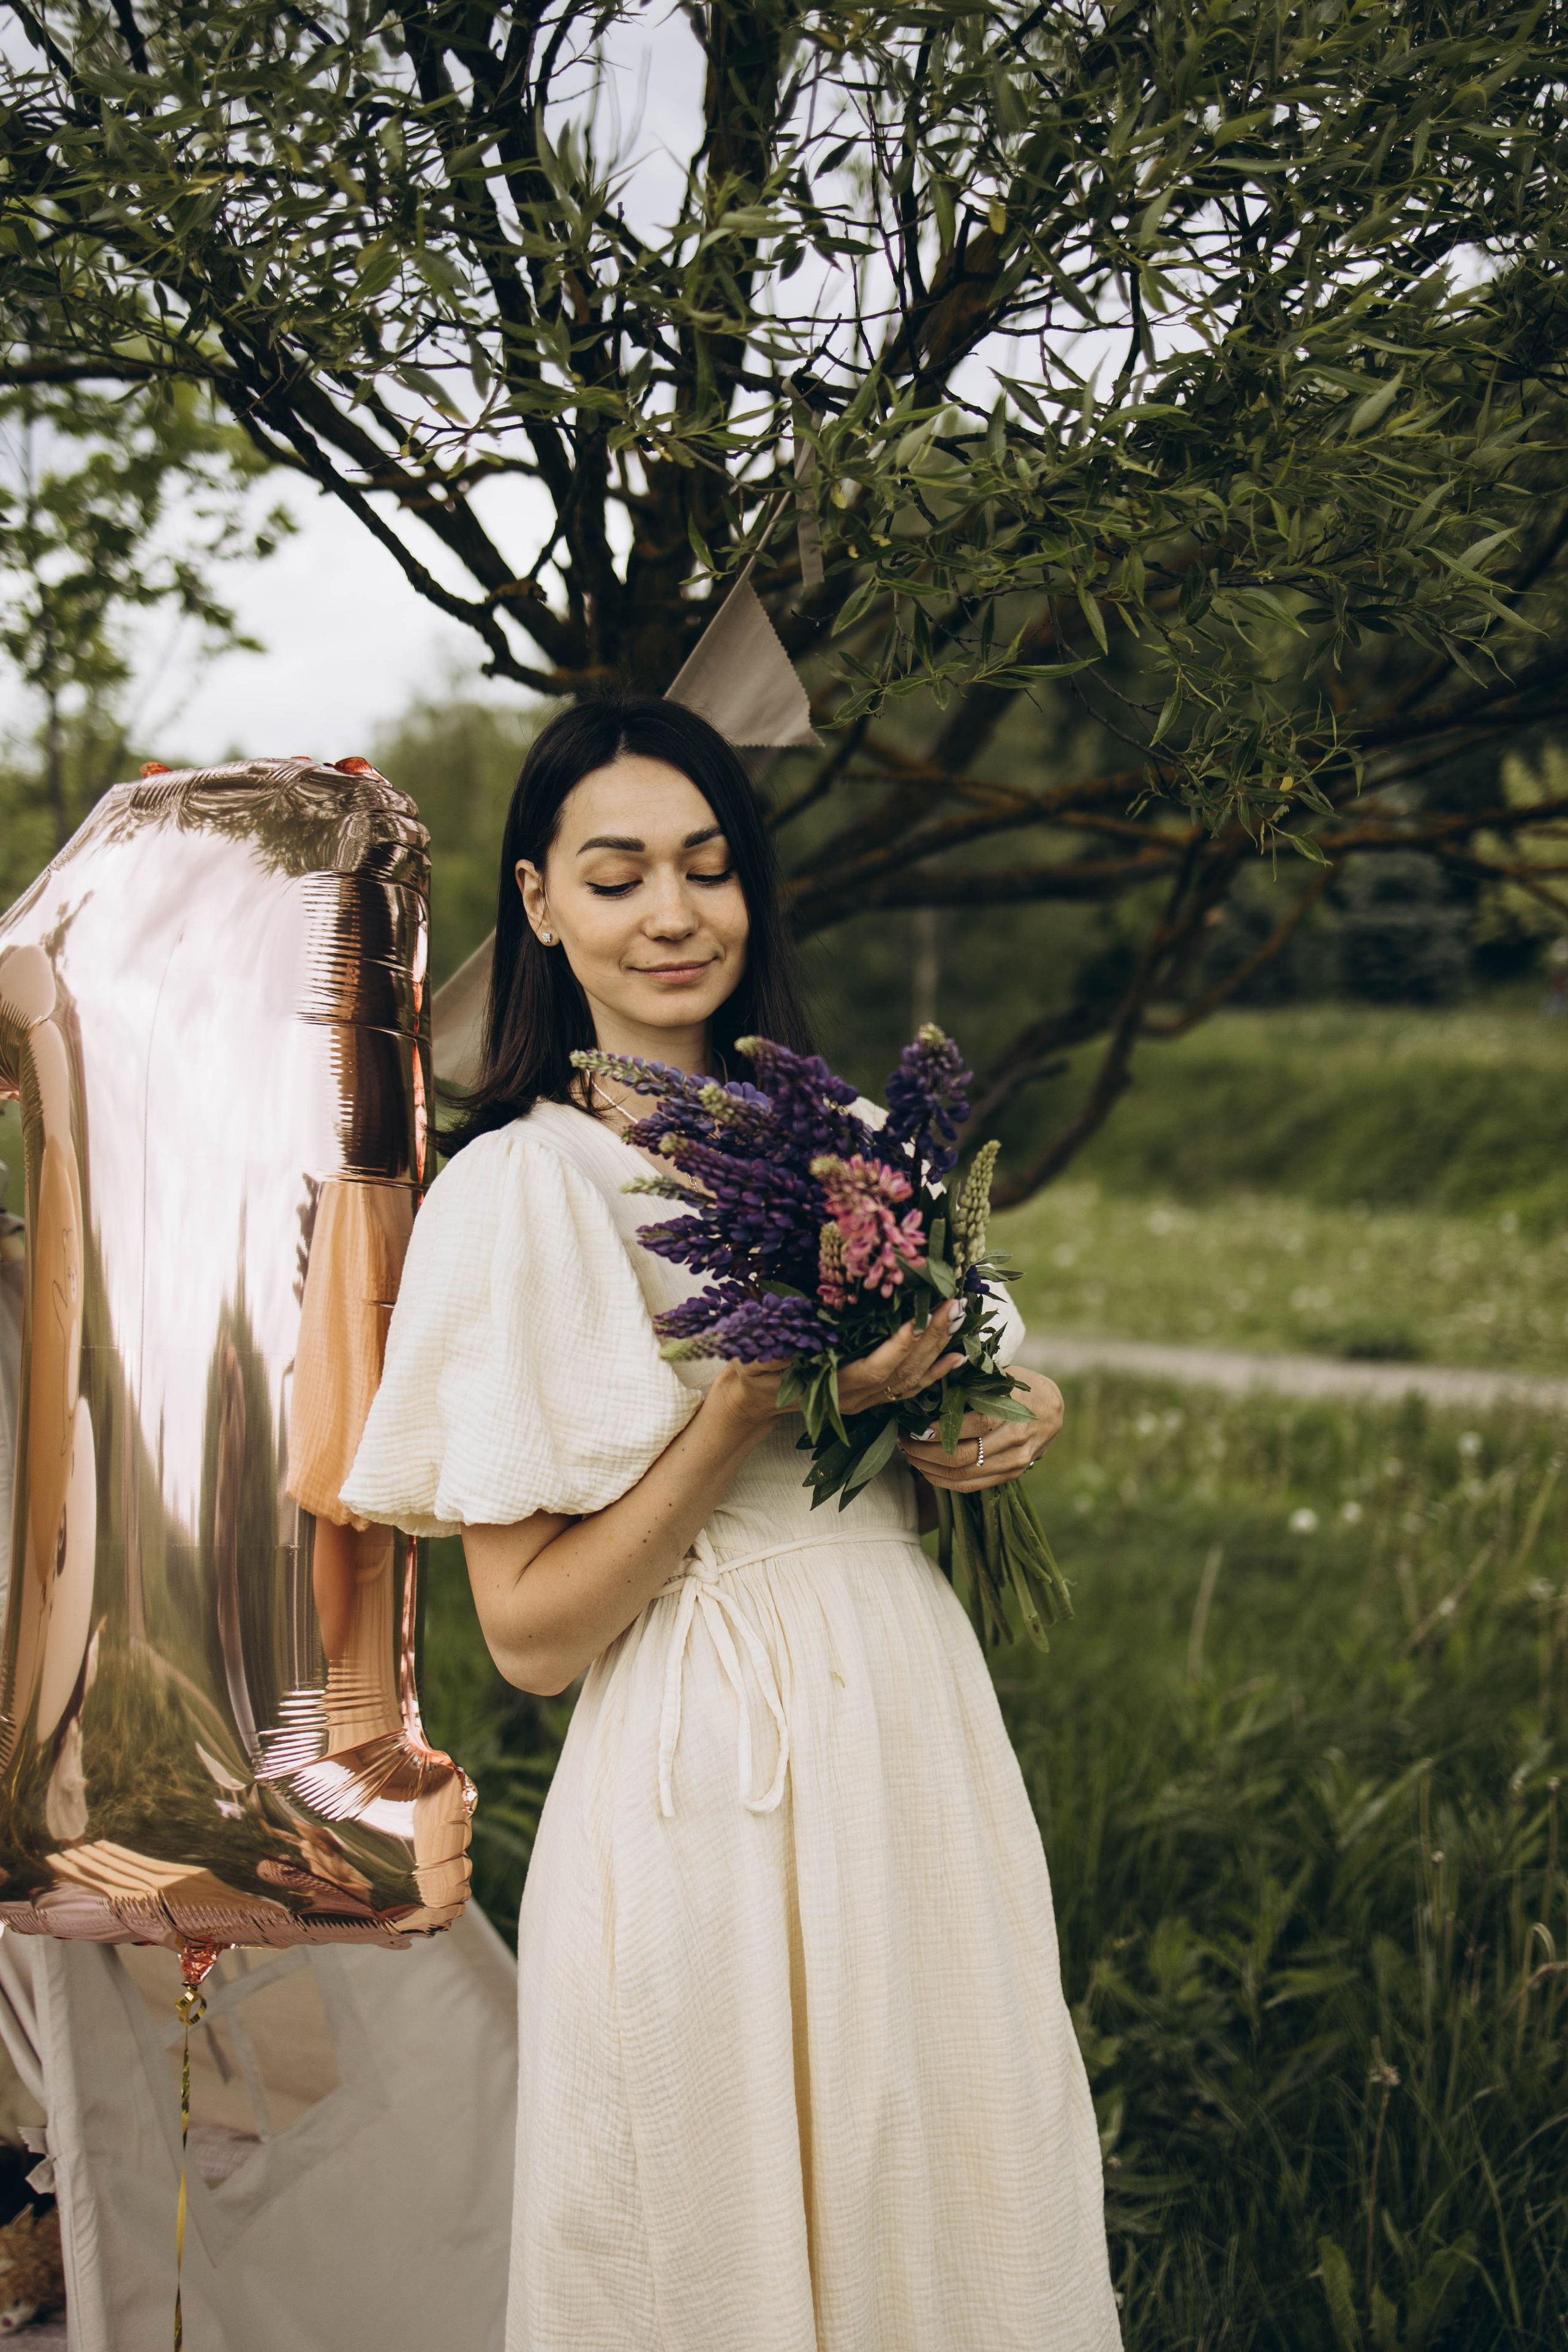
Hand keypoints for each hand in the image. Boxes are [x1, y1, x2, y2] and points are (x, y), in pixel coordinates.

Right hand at [713, 1303, 967, 1431]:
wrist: (755, 1398)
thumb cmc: (753, 1373)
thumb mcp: (754, 1360)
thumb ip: (775, 1351)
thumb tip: (792, 1328)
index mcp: (830, 1390)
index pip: (873, 1369)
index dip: (897, 1348)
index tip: (917, 1319)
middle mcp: (856, 1399)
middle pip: (903, 1372)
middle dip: (930, 1338)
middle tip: (952, 1304)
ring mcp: (867, 1400)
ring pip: (912, 1379)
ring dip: (939, 1349)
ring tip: (960, 1318)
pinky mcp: (872, 1394)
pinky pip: (911, 1387)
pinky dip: (936, 1371)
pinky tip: (958, 1354)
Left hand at [898, 1365, 1063, 1493]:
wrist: (1053, 1408)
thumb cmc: (1018, 1386)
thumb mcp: (999, 1376)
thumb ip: (970, 1382)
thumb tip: (928, 1386)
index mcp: (1015, 1411)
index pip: (973, 1426)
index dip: (939, 1430)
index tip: (914, 1426)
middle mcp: (1017, 1441)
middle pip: (963, 1457)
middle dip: (925, 1452)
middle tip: (904, 1441)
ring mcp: (1016, 1463)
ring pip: (964, 1476)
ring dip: (929, 1469)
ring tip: (909, 1455)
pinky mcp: (1011, 1476)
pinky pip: (971, 1486)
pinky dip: (943, 1481)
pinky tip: (926, 1470)